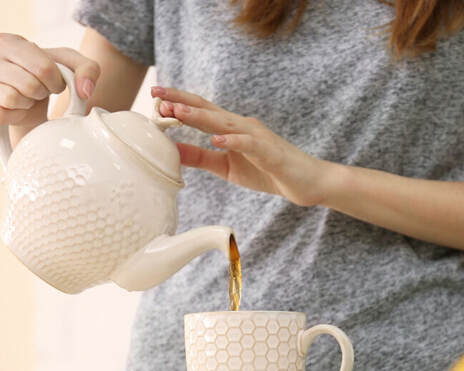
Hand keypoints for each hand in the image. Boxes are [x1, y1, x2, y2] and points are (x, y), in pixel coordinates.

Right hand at [0, 33, 99, 128]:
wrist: (19, 91)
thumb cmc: (43, 74)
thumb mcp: (68, 64)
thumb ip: (89, 70)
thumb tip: (85, 91)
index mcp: (6, 41)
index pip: (44, 68)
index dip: (56, 82)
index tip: (52, 82)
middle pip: (30, 85)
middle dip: (41, 93)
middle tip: (36, 90)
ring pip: (13, 100)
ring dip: (27, 104)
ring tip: (24, 96)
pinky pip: (0, 115)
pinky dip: (13, 116)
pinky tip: (13, 108)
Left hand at [152, 86, 332, 206]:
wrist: (308, 183)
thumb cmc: (268, 172)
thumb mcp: (227, 167)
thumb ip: (201, 158)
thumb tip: (171, 150)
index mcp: (231, 129)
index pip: (201, 112)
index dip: (178, 104)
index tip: (155, 98)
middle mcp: (243, 126)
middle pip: (209, 110)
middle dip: (182, 101)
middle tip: (158, 94)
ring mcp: (258, 138)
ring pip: (225, 123)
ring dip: (201, 117)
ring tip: (178, 111)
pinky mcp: (271, 153)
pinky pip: (250, 144)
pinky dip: (234, 141)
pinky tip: (217, 140)